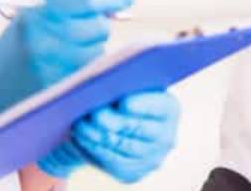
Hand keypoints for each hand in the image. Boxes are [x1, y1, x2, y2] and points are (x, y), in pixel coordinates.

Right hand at [0, 0, 132, 147]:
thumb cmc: (12, 54)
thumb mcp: (30, 18)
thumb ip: (69, 4)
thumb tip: (114, 1)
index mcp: (38, 17)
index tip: (124, 0)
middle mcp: (48, 42)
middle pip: (100, 25)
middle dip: (94, 28)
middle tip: (74, 37)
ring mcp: (58, 69)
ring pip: (101, 50)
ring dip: (92, 51)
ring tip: (66, 58)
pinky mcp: (64, 92)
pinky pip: (94, 73)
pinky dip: (88, 71)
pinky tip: (68, 74)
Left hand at [38, 91, 180, 182]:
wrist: (121, 121)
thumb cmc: (122, 92)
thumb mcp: (126, 81)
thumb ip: (121, 78)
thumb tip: (101, 81)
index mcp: (170, 108)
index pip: (158, 107)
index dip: (142, 105)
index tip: (123, 102)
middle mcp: (166, 136)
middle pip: (136, 128)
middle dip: (113, 121)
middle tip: (93, 113)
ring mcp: (152, 158)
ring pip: (121, 147)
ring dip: (98, 136)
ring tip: (80, 125)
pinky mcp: (134, 173)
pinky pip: (112, 162)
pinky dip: (95, 149)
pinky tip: (82, 137)